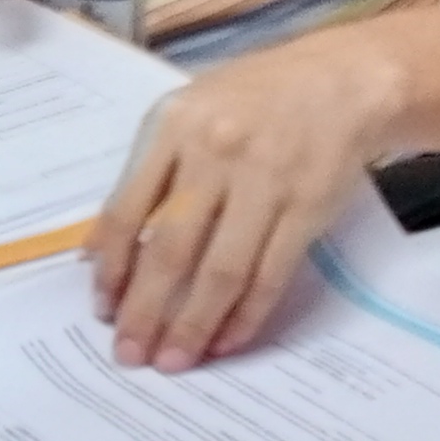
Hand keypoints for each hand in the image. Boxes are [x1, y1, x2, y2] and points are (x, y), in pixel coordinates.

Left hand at [89, 29, 409, 368]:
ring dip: (194, 324)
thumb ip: (143, 175)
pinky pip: (270, 274)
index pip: (127, 211)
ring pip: (222, 271)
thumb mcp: (185, 115)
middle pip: (171, 250)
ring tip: (174, 360)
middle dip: (145, 311)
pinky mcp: (307, 207)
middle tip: (129, 356)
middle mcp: (216, 152)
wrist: (342, 80)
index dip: (112, 269)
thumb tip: (97, 251)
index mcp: (173, 127)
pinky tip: (225, 340)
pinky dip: (246, 314)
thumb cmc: (252, 100)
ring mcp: (266, 181)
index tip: (102, 310)